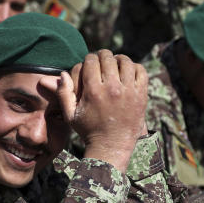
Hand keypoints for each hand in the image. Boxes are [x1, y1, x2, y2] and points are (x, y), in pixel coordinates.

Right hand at [58, 50, 147, 172]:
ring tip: (115, 63)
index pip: (91, 61)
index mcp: (93, 91)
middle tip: (102, 60)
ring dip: (119, 59)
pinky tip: (128, 71)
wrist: (111, 146)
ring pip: (125, 61)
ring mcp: (129, 91)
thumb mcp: (70, 115)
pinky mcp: (141, 95)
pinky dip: (135, 67)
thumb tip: (62, 73)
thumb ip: (63, 94)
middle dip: (102, 56)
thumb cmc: (88, 130)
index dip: (89, 58)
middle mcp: (112, 88)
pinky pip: (141, 71)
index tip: (90, 63)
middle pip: (107, 58)